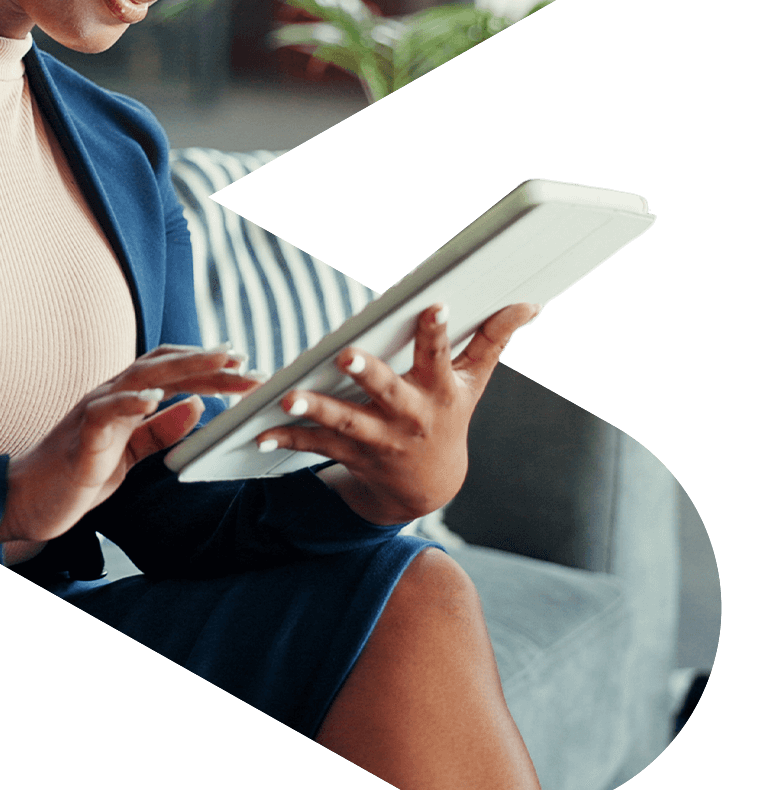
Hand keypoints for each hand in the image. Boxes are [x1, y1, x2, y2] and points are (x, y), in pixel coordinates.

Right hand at [0, 344, 261, 545]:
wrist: (27, 500)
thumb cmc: (77, 474)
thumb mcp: (130, 453)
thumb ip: (160, 430)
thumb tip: (196, 407)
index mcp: (125, 399)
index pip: (171, 371)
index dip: (206, 364)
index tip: (243, 366)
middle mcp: (111, 394)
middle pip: (165, 366)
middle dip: (208, 363)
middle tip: (246, 363)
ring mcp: (94, 410)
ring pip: (141, 377)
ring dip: (183, 370)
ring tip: (216, 366)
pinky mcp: (80, 436)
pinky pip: (105, 411)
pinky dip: (129, 402)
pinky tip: (153, 399)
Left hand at [253, 303, 538, 525]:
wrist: (428, 486)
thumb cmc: (449, 416)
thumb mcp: (473, 381)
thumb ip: (493, 339)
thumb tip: (528, 302)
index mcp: (438, 391)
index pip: (439, 355)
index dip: (437, 332)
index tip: (434, 306)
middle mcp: (409, 415)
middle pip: (387, 391)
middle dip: (368, 373)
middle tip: (348, 354)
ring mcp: (378, 438)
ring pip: (344, 422)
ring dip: (316, 409)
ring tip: (289, 397)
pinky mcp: (349, 453)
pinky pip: (315, 444)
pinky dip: (288, 437)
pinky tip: (261, 431)